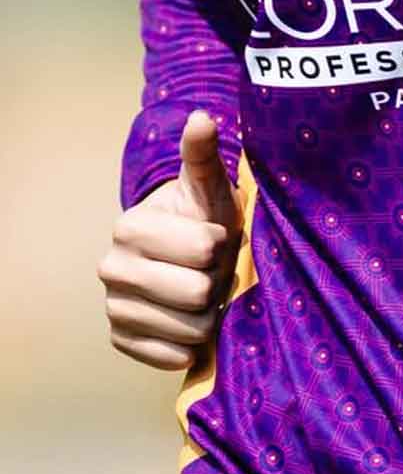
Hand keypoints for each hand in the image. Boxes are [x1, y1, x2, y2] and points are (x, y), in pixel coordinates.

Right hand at [98, 110, 243, 370]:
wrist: (187, 256)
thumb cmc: (204, 216)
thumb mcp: (209, 184)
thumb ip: (203, 153)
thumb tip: (202, 117)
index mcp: (129, 226)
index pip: (203, 249)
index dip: (221, 243)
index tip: (215, 236)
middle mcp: (111, 267)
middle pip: (198, 293)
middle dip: (216, 281)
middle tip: (212, 268)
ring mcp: (114, 307)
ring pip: (191, 329)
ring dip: (209, 313)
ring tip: (203, 291)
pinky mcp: (122, 341)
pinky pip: (173, 356)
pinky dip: (192, 343)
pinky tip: (190, 320)